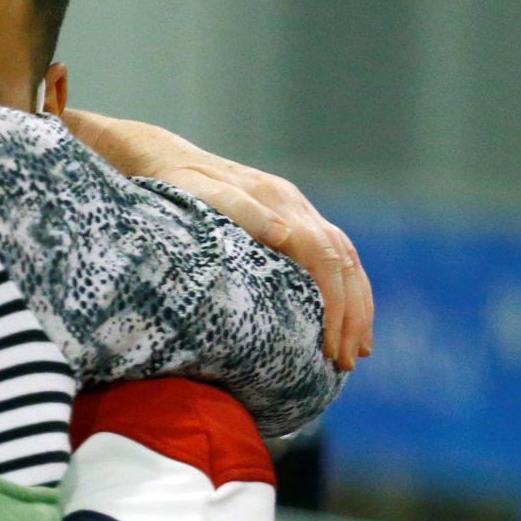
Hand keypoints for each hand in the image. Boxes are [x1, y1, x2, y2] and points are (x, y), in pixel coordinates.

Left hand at [62, 109, 374, 370]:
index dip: (334, 304)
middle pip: (343, 262)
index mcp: (277, 200)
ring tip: (359, 351)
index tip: (330, 347)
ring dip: (357, 306)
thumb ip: (240, 211)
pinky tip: (346, 320)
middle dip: (351, 315)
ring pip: (345, 259)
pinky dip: (346, 289)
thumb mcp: (197, 195)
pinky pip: (332, 256)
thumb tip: (287, 234)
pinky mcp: (290, 219)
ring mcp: (295, 210)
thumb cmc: (173, 186)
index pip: (323, 258)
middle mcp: (294, 204)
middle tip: (347, 361)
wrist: (161, 159)